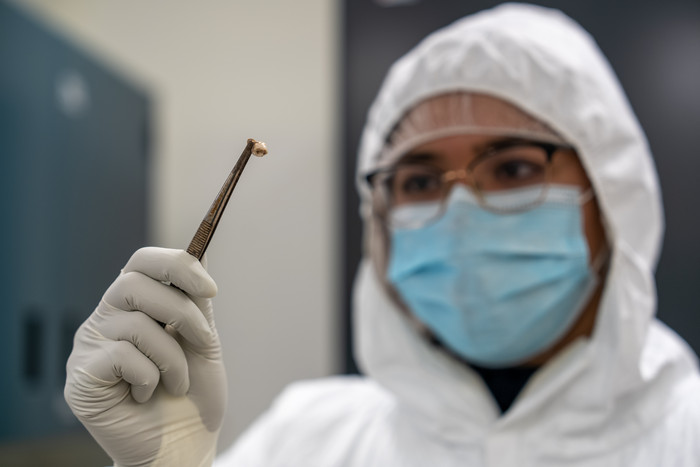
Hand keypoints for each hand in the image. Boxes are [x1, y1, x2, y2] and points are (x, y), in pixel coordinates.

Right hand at [64, 247, 226, 466]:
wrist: (183, 444)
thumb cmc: (192, 394)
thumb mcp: (201, 341)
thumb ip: (196, 301)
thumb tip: (199, 252)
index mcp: (135, 304)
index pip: (141, 262)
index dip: (175, 265)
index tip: (210, 288)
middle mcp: (107, 319)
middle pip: (133, 283)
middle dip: (181, 311)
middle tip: (203, 341)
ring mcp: (89, 346)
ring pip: (135, 324)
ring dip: (172, 356)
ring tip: (177, 382)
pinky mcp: (81, 376)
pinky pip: (122, 357)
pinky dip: (150, 378)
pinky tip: (147, 395)